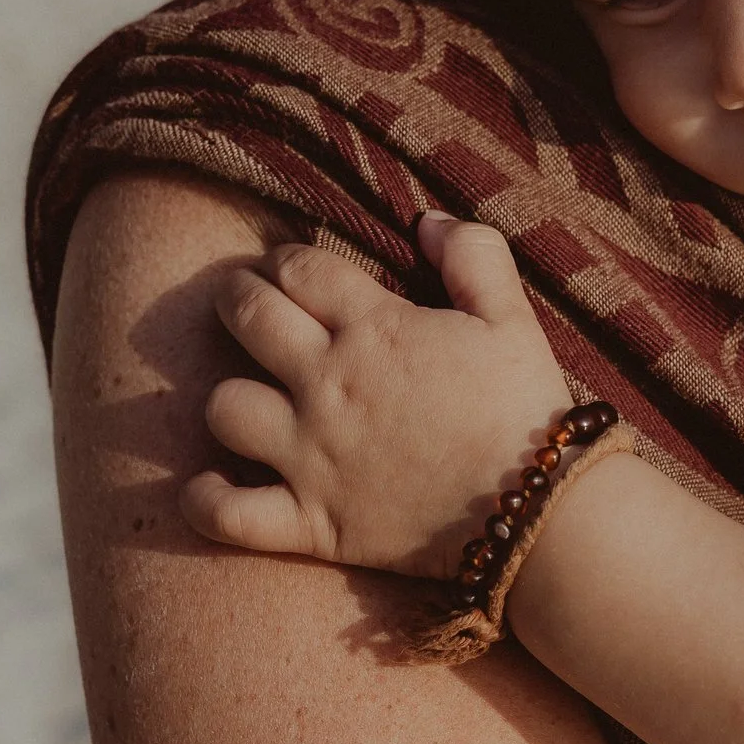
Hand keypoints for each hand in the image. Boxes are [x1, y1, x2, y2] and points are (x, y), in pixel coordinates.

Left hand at [180, 213, 574, 577]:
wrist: (536, 509)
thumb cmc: (525, 408)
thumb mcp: (512, 316)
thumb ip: (473, 255)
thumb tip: (428, 221)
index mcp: (374, 329)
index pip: (298, 269)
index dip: (282, 260)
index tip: (281, 267)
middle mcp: (328, 385)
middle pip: (247, 318)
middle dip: (235, 298)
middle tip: (239, 301)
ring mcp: (312, 456)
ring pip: (225, 408)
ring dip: (228, 396)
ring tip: (244, 396)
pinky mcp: (313, 523)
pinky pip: (229, 514)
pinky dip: (206, 501)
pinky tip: (206, 488)